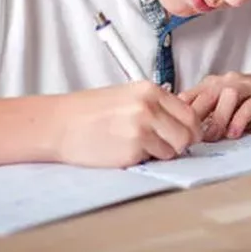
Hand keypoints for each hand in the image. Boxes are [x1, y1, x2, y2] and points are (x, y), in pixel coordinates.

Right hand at [55, 81, 201, 167]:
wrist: (59, 124)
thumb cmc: (90, 112)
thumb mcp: (128, 96)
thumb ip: (156, 106)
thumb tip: (182, 123)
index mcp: (150, 91)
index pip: (189, 113)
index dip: (190, 128)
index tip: (185, 135)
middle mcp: (149, 107)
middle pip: (188, 134)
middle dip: (181, 144)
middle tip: (166, 146)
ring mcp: (142, 129)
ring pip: (174, 150)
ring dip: (162, 153)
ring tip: (139, 146)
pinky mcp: (133, 150)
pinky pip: (154, 161)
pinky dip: (145, 160)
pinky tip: (126, 151)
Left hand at [179, 71, 250, 140]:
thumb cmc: (247, 98)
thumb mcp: (221, 100)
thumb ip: (204, 112)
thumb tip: (181, 133)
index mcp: (212, 84)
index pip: (190, 95)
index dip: (179, 114)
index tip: (174, 133)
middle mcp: (226, 82)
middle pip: (206, 96)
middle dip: (196, 117)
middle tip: (190, 139)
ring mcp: (245, 87)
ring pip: (227, 98)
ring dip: (218, 118)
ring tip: (212, 138)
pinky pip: (249, 106)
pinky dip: (240, 119)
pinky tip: (234, 133)